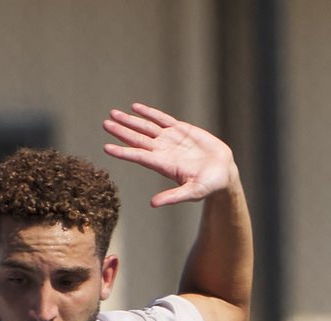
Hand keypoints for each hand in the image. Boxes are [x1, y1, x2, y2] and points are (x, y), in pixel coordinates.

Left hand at [103, 104, 236, 206]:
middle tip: (105, 124)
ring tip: (114, 113)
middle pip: (137, 139)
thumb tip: (153, 204)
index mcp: (163, 164)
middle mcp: (163, 150)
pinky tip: (136, 107)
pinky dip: (149, 113)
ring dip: (130, 120)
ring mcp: (171, 139)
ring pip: (146, 127)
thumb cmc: (209, 186)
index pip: (138, 156)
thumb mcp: (193, 192)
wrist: (225, 172)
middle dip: (121, 131)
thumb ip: (173, 197)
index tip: (106, 148)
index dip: (122, 152)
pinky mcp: (182, 130)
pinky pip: (162, 119)